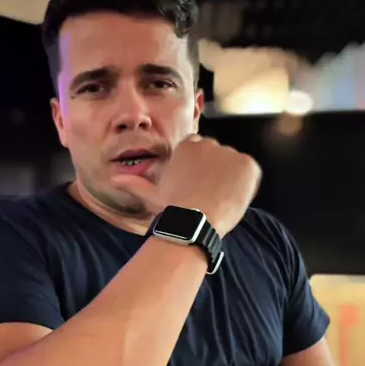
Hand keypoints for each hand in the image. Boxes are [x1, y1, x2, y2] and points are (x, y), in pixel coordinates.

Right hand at [112, 134, 261, 236]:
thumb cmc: (171, 209)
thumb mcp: (150, 194)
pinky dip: (246, 185)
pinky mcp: (248, 165)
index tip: (198, 186)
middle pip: (218, 157)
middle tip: (209, 197)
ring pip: (234, 166)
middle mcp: (210, 144)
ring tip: (220, 200)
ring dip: (231, 179)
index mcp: (188, 146)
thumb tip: (113, 179)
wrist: (194, 221)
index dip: (201, 171)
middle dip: (216, 173)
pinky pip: (251, 173)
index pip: (200, 152)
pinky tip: (233, 199)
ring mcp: (230, 153)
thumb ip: (133, 183)